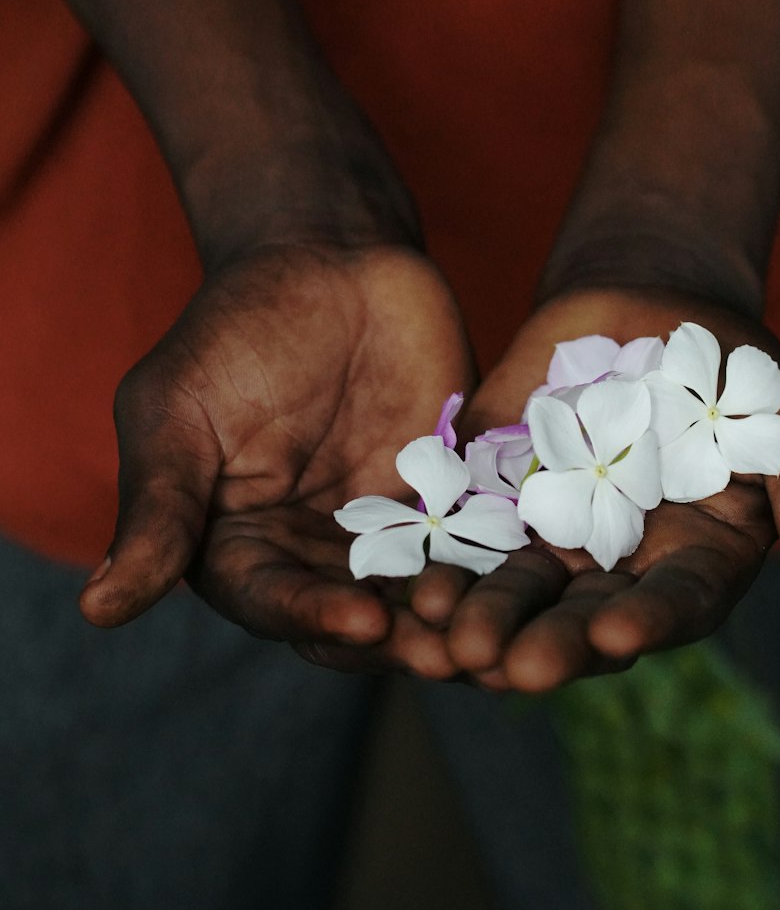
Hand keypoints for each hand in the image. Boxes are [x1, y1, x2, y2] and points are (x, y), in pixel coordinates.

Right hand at [79, 242, 473, 659]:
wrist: (328, 255)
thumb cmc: (233, 328)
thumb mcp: (177, 413)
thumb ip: (160, 508)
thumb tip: (100, 610)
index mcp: (242, 547)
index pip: (274, 601)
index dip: (314, 615)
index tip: (361, 621)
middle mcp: (317, 553)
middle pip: (361, 617)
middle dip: (405, 638)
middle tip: (453, 654)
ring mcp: (390, 528)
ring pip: (427, 591)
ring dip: (464, 617)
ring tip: (506, 632)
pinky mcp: (452, 494)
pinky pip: (483, 537)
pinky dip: (509, 561)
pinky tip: (548, 577)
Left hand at [400, 287, 779, 692]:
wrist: (647, 304)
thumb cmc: (737, 373)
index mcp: (695, 569)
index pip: (676, 604)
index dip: (652, 619)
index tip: (622, 630)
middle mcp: (618, 574)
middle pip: (581, 619)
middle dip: (547, 642)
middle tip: (509, 665)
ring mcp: (549, 543)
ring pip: (509, 593)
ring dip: (477, 617)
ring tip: (440, 633)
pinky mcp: (490, 505)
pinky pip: (458, 541)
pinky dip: (431, 559)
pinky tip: (400, 576)